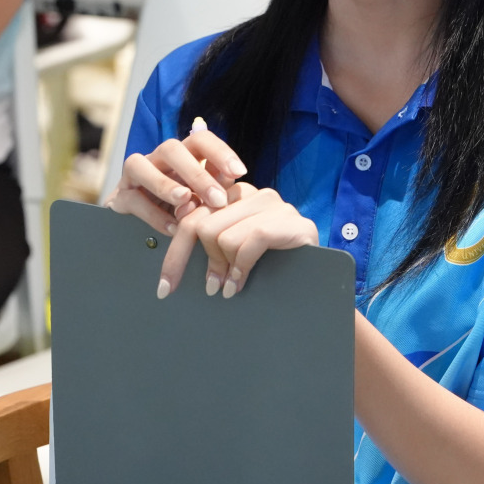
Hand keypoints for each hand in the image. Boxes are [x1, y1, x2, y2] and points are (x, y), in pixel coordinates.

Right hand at [108, 122, 247, 240]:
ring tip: (186, 202)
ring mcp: (134, 175)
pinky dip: (153, 214)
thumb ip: (216, 186)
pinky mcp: (119, 197)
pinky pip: (132, 199)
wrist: (141, 226)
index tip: (240, 172)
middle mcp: (156, 159)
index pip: (200, 140)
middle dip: (196, 173)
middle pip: (171, 148)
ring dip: (165, 184)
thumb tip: (232, 179)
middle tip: (217, 199)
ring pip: (140, 164)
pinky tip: (172, 227)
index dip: (220, 152)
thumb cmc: (181, 208)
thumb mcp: (202, 197)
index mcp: (182, 154)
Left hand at [158, 180, 318, 297]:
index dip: (174, 252)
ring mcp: (273, 205)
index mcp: (232, 196)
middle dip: (191, 262)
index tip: (166, 286)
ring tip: (228, 288)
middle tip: (202, 290)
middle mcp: (251, 193)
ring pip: (221, 236)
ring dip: (222, 269)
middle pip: (200, 224)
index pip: (190, 215)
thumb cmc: (269, 267)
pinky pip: (249, 243)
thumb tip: (174, 241)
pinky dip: (241, 268)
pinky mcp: (290, 222)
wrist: (317, 281)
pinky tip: (240, 284)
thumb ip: (209, 239)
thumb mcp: (231, 251)